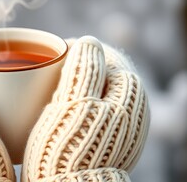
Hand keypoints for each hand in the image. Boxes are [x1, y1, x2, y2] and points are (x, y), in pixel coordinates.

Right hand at [22, 36, 149, 181]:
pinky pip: (97, 107)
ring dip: (79, 81)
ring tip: (56, 85)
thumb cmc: (70, 147)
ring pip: (100, 89)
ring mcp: (124, 124)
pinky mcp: (113, 138)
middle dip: (80, 63)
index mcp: (128, 93)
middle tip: (54, 66)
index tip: (57, 49)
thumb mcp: (76, 102)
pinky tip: (65, 107)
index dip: (80, 47)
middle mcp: (133, 107)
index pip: (105, 55)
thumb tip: (89, 40)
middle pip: (104, 71)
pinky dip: (82, 100)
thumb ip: (86, 68)